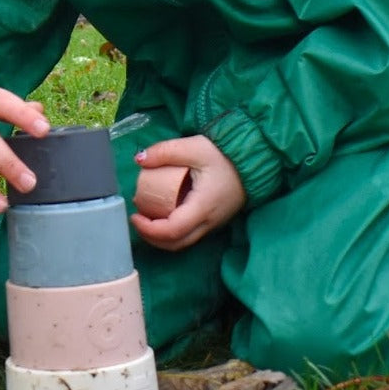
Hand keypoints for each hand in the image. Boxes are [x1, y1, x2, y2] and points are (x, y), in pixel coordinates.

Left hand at [129, 135, 245, 250]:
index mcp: (203, 207)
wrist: (254, 159)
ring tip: (146, 216)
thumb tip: (139, 159)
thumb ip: (164, 152)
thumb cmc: (224, 154)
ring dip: (162, 235)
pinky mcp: (215, 220)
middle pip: (176, 243)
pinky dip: (173, 230)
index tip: (134, 216)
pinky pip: (191, 233)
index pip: (173, 230)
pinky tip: (163, 212)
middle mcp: (209, 221)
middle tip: (136, 219)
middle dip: (151, 236)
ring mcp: (214, 223)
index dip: (149, 229)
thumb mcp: (193, 146)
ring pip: (184, 241)